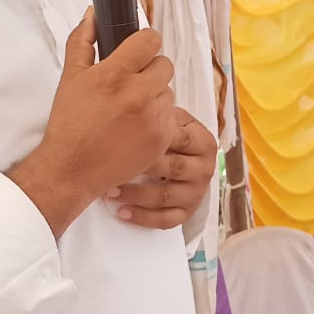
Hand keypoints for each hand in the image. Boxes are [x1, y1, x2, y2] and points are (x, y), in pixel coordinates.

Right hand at [7, 12, 175, 235]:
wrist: (73, 168)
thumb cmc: (69, 122)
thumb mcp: (70, 77)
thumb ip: (82, 40)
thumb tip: (93, 14)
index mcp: (115, 74)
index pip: (150, 40)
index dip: (144, 42)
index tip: (137, 50)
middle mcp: (139, 93)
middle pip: (164, 64)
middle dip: (149, 70)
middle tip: (130, 83)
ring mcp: (154, 117)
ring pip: (168, 91)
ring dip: (154, 95)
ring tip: (130, 108)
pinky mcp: (163, 138)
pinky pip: (171, 116)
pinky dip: (158, 118)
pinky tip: (136, 126)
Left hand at [108, 108, 216, 228]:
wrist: (186, 164)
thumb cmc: (170, 139)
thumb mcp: (172, 120)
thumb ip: (160, 111)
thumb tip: (135, 92)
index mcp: (203, 142)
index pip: (178, 139)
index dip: (152, 138)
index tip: (124, 135)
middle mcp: (204, 168)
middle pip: (173, 167)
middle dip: (141, 166)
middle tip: (112, 163)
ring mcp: (196, 193)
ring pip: (164, 196)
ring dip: (135, 195)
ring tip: (109, 190)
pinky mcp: (187, 213)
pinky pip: (166, 220)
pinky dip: (142, 217)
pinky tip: (122, 212)